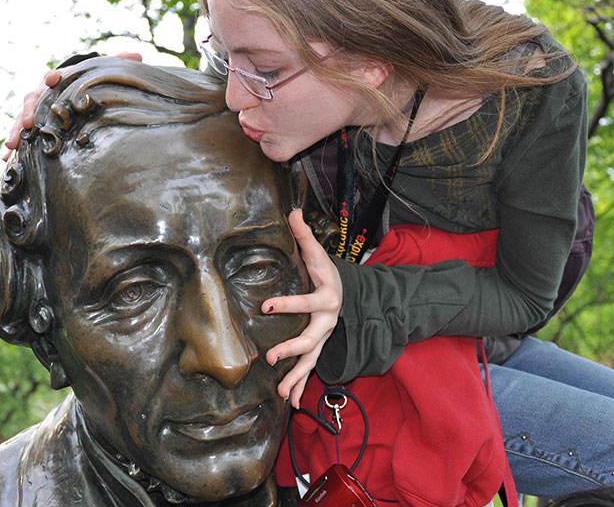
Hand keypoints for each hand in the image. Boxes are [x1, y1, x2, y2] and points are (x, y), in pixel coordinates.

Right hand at [2, 52, 143, 160]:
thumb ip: (117, 63)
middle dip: (29, 111)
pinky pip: (20, 134)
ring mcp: (35, 109)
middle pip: (32, 99)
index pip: (53, 76)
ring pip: (22, 118)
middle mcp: (43, 93)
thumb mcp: (101, 73)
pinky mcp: (31, 125)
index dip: (52, 77)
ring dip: (16, 131)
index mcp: (59, 79)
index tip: (52, 78)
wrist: (73, 89)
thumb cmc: (88, 82)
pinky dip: (14, 145)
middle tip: (29, 123)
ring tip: (11, 146)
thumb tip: (137, 55)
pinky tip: (7, 158)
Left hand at [263, 209, 341, 407]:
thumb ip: (304, 235)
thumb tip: (292, 211)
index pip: (306, 303)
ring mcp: (324, 339)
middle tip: (272, 357)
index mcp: (327, 299)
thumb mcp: (317, 254)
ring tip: (282, 394)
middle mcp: (327, 323)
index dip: (287, 304)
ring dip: (297, 377)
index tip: (265, 306)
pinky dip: (301, 387)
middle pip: (311, 340)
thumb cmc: (327, 273)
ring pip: (312, 361)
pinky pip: (310, 370)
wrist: (348, 294)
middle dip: (292, 349)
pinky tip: (290, 403)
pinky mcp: (318, 349)